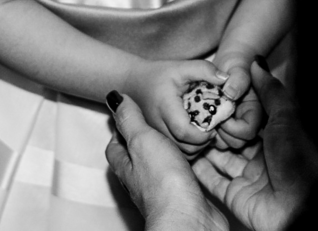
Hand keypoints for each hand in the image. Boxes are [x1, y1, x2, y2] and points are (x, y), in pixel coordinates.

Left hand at [106, 92, 227, 230]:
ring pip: (165, 165)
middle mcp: (142, 180)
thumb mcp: (142, 141)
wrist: (189, 219)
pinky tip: (203, 155)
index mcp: (127, 166)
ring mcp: (164, 189)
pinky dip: (193, 163)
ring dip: (174, 150)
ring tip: (186, 131)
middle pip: (140, 156)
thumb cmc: (163, 184)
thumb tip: (114, 98)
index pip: (116, 145)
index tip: (130, 112)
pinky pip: (186, 175)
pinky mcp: (186, 195)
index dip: (122, 128)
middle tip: (161, 119)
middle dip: (149, 138)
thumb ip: (131, 120)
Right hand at [124, 58, 224, 155]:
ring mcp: (153, 136)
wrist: (133, 83)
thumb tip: (227, 80)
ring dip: (195, 148)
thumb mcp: (182, 66)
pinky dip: (185, 150)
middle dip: (202, 144)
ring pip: (179, 154)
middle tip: (212, 131)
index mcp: (165, 107)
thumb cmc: (160, 74)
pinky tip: (191, 137)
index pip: (184, 132)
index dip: (203, 135)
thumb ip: (205, 70)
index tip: (214, 128)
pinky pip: (173, 154)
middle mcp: (156, 126)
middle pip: (184, 148)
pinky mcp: (153, 142)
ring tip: (202, 134)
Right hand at [191, 61, 317, 230]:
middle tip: (192, 111)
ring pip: (220, 158)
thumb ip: (270, 90)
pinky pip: (212, 181)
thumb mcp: (288, 117)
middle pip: (232, 138)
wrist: (299, 208)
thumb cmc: (298, 159)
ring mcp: (247, 178)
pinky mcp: (234, 196)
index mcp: (276, 136)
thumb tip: (256, 62)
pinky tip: (183, 155)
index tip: (211, 93)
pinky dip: (199, 169)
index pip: (249, 118)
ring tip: (183, 129)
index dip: (232, 107)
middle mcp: (261, 157)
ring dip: (204, 146)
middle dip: (215, 126)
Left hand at [212, 49, 262, 147]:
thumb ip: (239, 79)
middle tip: (211, 117)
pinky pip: (213, 141)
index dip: (235, 128)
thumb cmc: (235, 66)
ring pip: (224, 145)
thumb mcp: (238, 68)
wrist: (227, 67)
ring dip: (213, 134)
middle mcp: (246, 123)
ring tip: (205, 117)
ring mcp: (233, 127)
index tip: (223, 115)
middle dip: (222, 133)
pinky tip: (201, 120)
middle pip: (237, 143)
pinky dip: (205, 133)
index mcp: (255, 112)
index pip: (248, 132)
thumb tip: (231, 93)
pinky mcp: (221, 128)